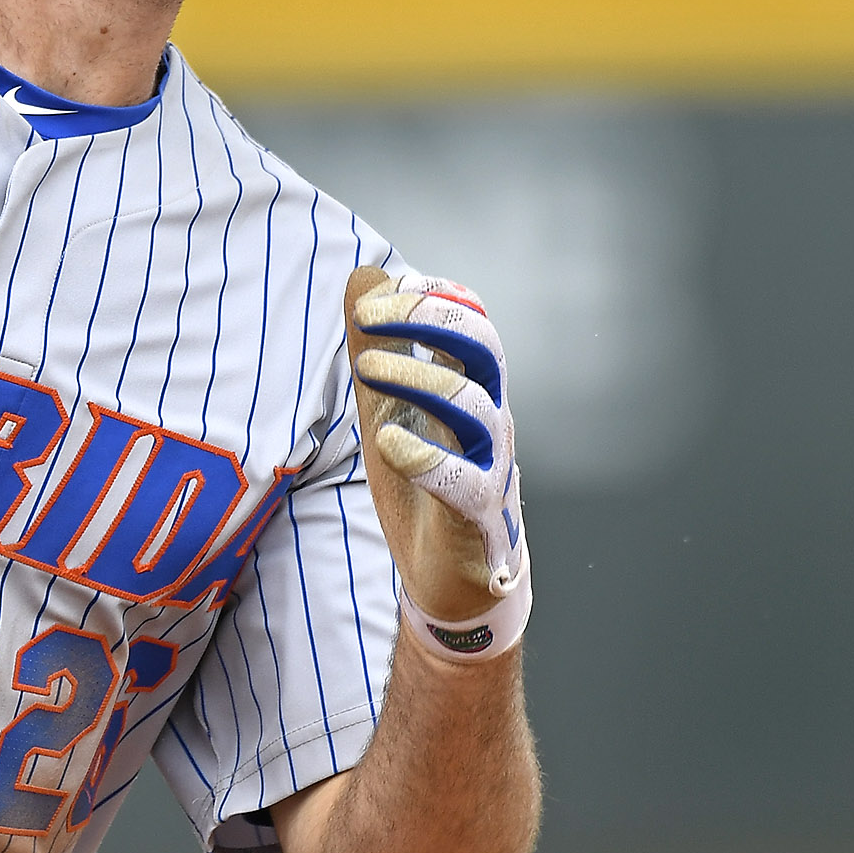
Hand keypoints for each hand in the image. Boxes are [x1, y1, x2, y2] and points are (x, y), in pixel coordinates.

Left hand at [346, 268, 529, 658]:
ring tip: (366, 368)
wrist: (456, 577)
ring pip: (475, 406)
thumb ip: (377, 350)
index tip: (377, 292)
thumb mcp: (388, 410)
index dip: (432, 296)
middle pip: (483, 348)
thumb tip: (363, 275)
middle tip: (366, 317)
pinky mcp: (479, 515)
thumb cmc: (426, 486)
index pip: (471, 322)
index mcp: (471, 390)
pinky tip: (388, 443)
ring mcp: (491, 465)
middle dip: (427, 319)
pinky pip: (467, 482)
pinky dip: (428, 458)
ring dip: (418, 378)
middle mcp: (489, 419)